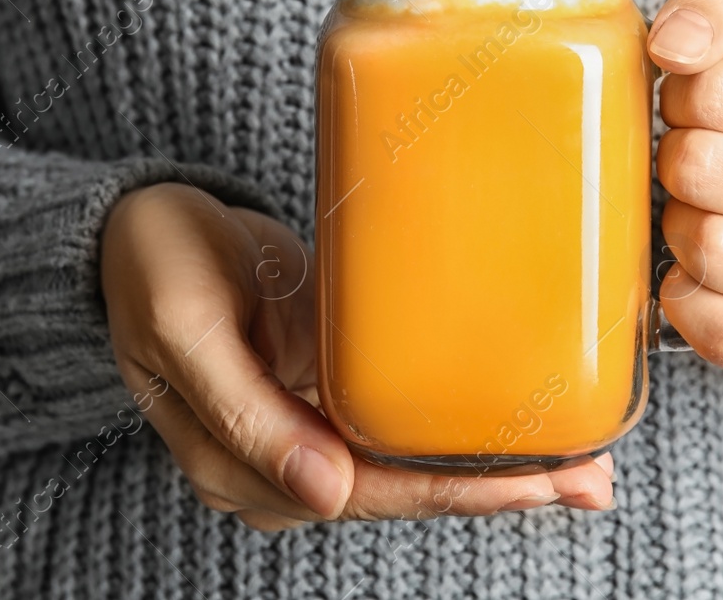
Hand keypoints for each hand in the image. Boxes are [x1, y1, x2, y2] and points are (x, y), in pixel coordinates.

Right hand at [100, 183, 614, 531]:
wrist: (130, 227)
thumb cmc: (153, 265)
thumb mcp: (184, 327)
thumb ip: (246, 414)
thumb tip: (326, 493)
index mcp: (243, 463)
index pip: (369, 494)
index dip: (457, 491)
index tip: (539, 485)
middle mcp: (282, 464)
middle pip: (403, 491)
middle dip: (500, 489)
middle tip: (592, 478)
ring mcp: (304, 433)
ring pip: (408, 466)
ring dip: (492, 466)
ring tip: (579, 460)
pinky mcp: (321, 395)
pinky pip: (398, 425)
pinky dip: (458, 426)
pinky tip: (514, 418)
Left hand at [648, 0, 722, 372]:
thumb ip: (720, 2)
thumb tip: (672, 45)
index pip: (716, 89)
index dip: (686, 90)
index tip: (708, 103)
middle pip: (701, 166)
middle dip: (679, 155)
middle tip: (701, 158)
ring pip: (704, 245)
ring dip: (681, 222)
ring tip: (709, 208)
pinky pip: (708, 326)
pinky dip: (685, 295)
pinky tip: (702, 270)